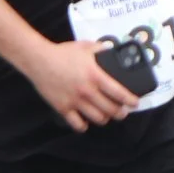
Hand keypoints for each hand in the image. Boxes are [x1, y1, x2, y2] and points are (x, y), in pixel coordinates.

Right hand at [24, 39, 140, 132]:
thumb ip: (100, 49)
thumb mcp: (85, 46)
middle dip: (120, 113)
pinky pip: (77, 124)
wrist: (38, 60)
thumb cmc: (61, 53)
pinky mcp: (63, 108)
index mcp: (95, 76)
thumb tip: (110, 49)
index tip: (135, 103)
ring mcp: (75, 101)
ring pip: (97, 118)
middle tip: (123, 111)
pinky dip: (84, 126)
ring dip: (105, 119)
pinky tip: (85, 122)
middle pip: (111, 109)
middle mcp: (87, 91)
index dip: (130, 100)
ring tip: (106, 116)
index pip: (119, 93)